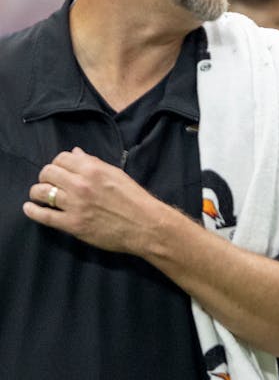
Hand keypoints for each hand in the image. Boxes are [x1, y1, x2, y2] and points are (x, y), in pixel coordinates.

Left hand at [24, 147, 167, 253]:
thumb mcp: (116, 174)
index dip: (58, 163)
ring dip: (37, 192)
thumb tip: (75, 153)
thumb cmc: (135, 199)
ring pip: (40, 192)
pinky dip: (32, 210)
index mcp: (93, 170)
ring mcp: (75, 205)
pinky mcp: (72, 224)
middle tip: (50, 183)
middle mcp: (81, 185)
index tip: (60, 170)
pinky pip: (43, 215)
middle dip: (46, 176)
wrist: (146, 226)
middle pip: (47, 172)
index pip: (61, 158)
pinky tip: (31, 208)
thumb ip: (94, 163)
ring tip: (41, 196)